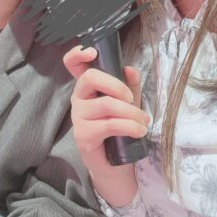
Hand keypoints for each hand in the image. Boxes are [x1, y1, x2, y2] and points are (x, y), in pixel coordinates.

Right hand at [64, 45, 148, 205]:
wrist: (116, 164)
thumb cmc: (120, 129)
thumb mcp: (128, 103)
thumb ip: (130, 85)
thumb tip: (130, 70)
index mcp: (88, 86)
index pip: (72, 64)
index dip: (78, 54)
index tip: (93, 52)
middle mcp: (79, 98)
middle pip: (90, 77)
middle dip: (116, 85)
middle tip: (131, 98)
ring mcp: (78, 117)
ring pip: (106, 104)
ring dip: (131, 112)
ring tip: (144, 121)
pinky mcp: (83, 135)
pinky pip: (109, 124)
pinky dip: (129, 126)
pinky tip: (139, 130)